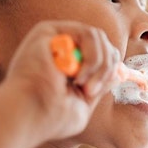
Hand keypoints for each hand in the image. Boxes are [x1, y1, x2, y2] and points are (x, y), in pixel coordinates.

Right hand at [3, 20, 120, 141]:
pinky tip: (76, 75)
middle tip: (92, 91)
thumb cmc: (51, 117)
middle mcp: (61, 47)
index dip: (110, 68)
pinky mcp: (48, 30)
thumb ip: (100, 86)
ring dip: (99, 64)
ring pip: (97, 36)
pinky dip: (90, 56)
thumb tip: (119, 72)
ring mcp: (55, 37)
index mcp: (68, 63)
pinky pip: (86, 32)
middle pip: (103, 42)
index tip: (97, 91)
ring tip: (84, 85)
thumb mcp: (83, 103)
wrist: (29, 115)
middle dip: (106, 67)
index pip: (102, 53)